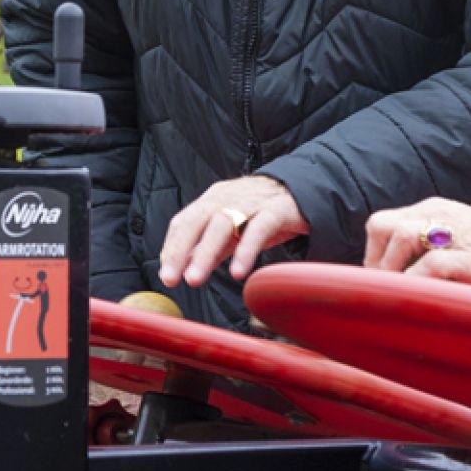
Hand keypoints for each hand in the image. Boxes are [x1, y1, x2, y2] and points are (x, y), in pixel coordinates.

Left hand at [159, 175, 308, 287]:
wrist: (304, 191)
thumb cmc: (263, 212)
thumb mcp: (233, 229)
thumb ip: (210, 248)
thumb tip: (184, 267)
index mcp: (213, 200)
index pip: (184, 221)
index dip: (171, 248)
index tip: (166, 275)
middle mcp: (227, 197)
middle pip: (196, 220)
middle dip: (180, 250)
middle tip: (172, 278)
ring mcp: (251, 202)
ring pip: (222, 224)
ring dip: (205, 253)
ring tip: (195, 279)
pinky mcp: (276, 211)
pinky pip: (258, 230)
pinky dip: (245, 251)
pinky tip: (238, 272)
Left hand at [363, 197, 470, 298]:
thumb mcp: (464, 240)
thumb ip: (433, 251)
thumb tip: (400, 283)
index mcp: (438, 211)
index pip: (384, 224)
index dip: (374, 256)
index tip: (380, 283)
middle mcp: (441, 216)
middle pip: (380, 225)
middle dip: (375, 261)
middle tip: (386, 290)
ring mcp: (457, 235)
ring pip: (400, 238)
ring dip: (391, 272)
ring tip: (403, 296)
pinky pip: (430, 266)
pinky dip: (418, 284)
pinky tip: (424, 301)